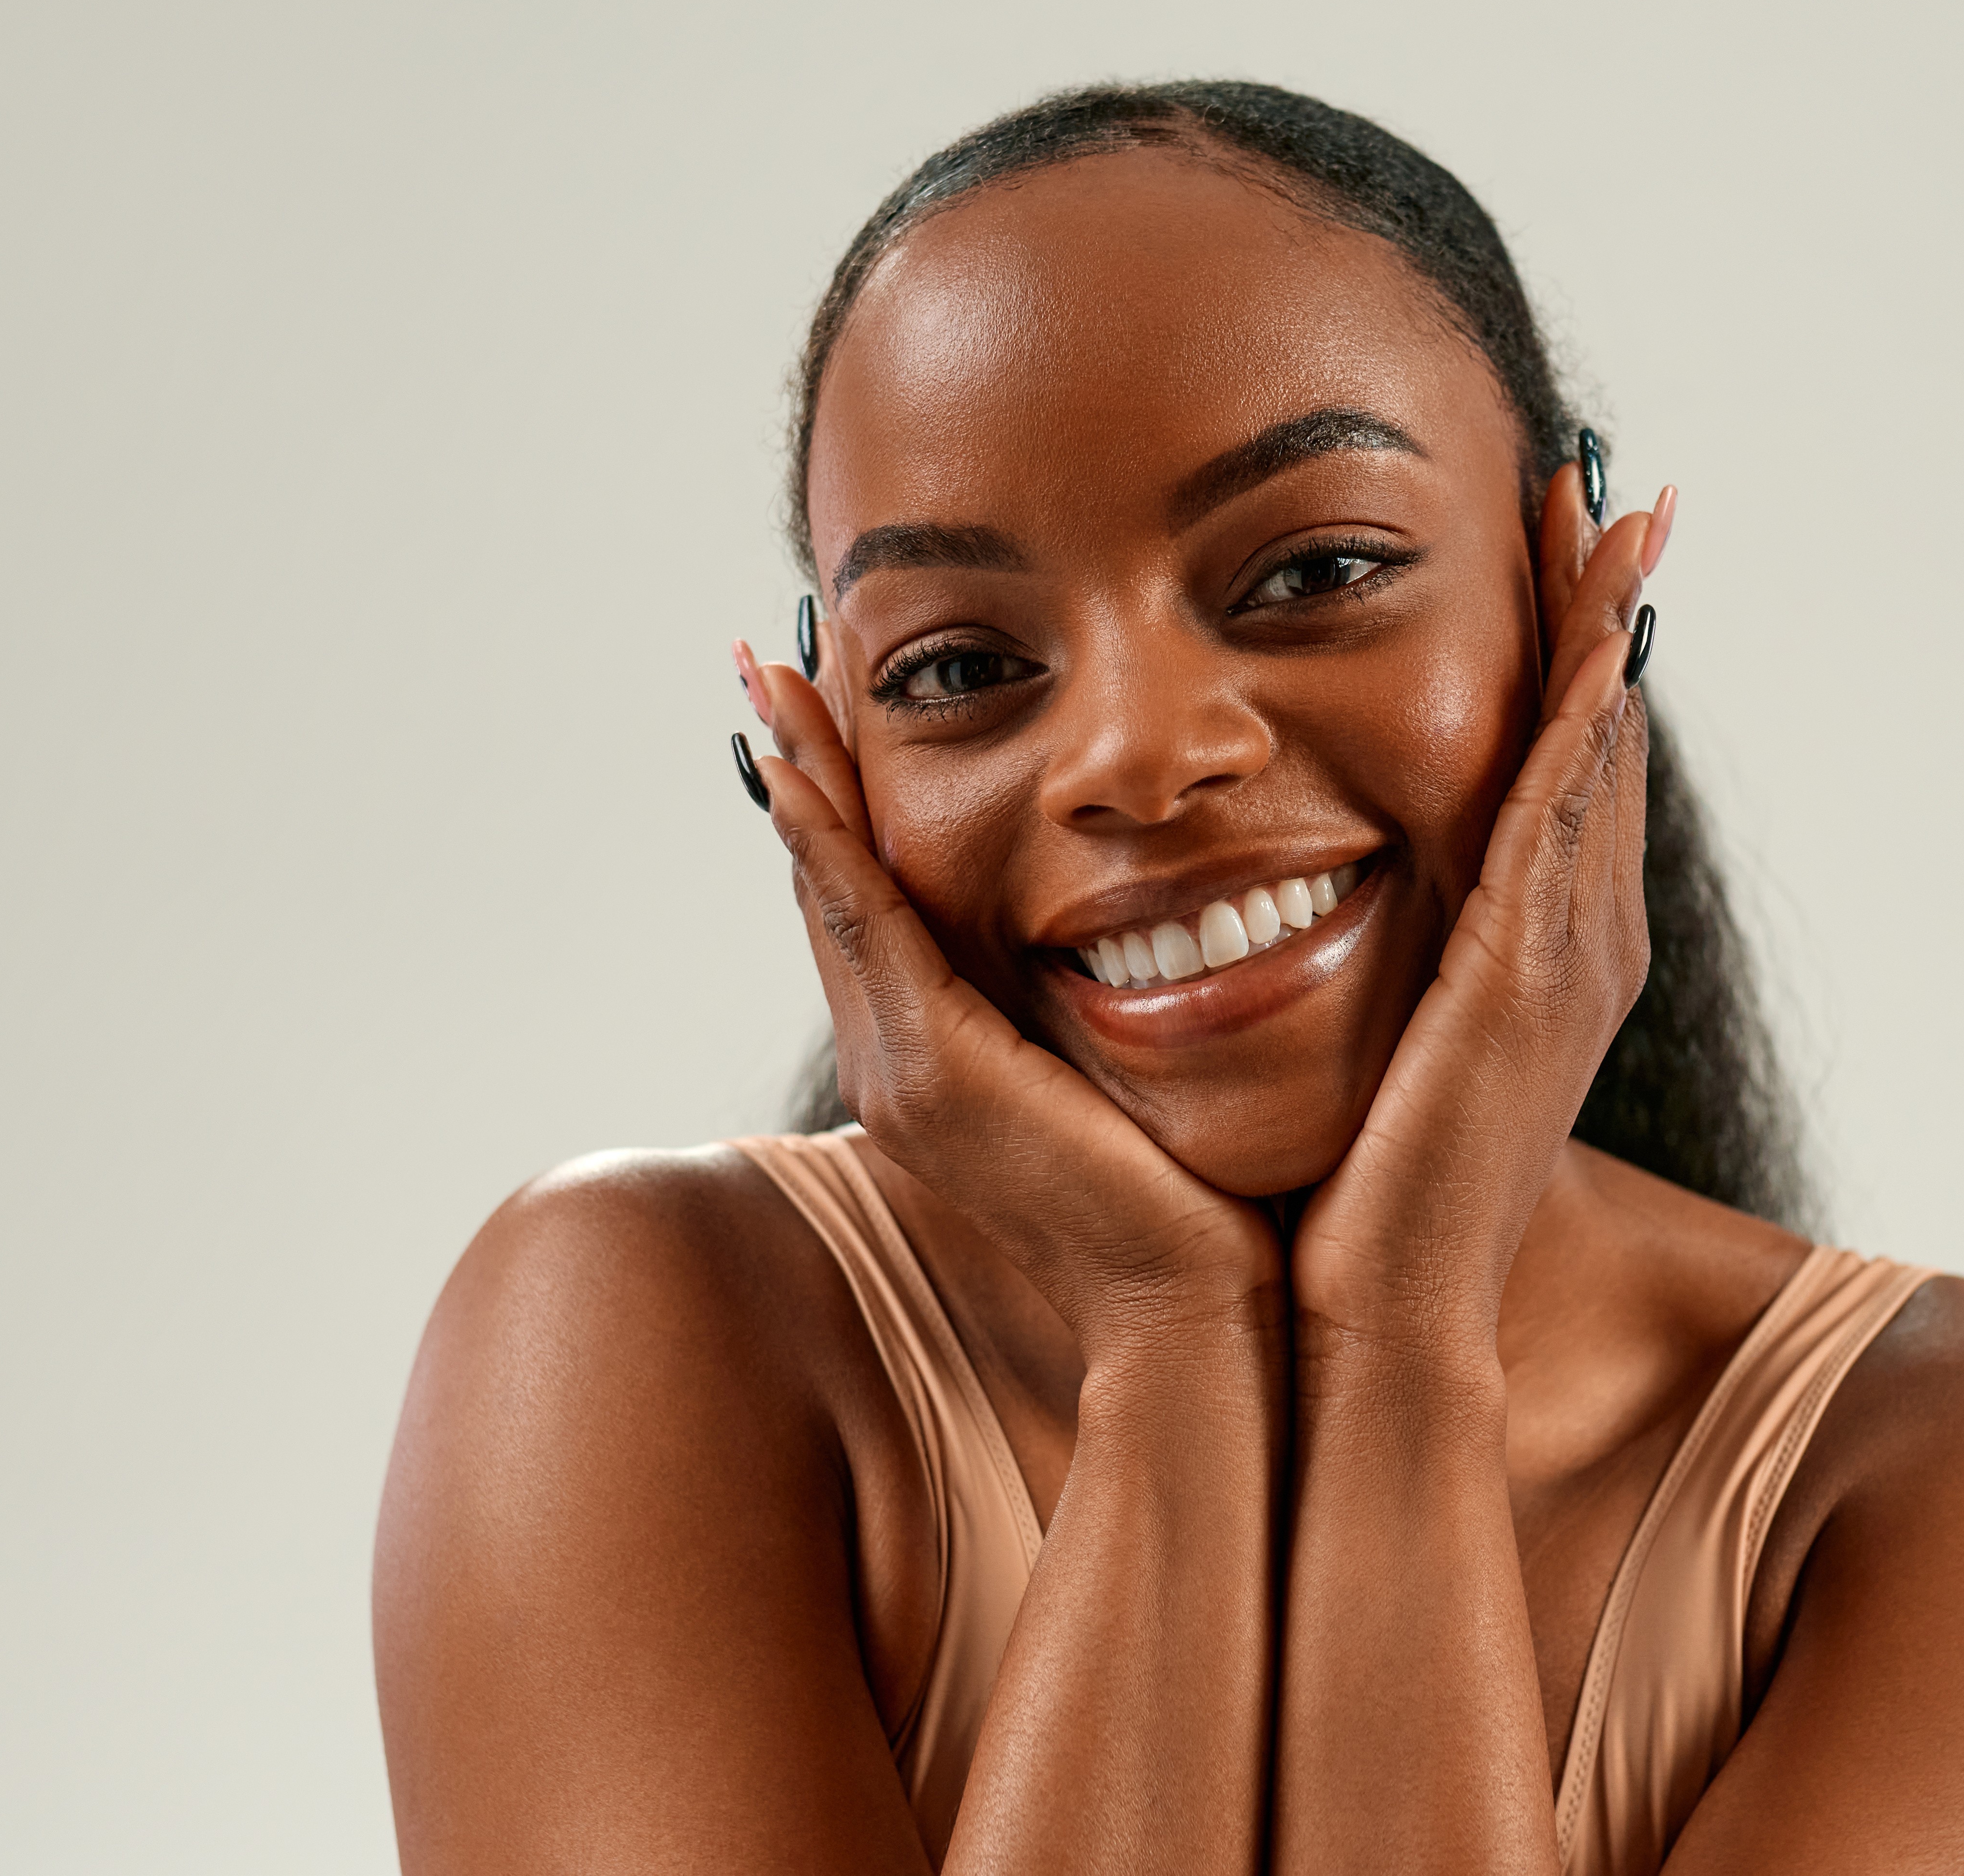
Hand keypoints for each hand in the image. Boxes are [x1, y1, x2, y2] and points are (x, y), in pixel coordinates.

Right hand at [736, 641, 1280, 1365]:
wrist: (1192, 1311)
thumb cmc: (1186, 1198)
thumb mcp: (1120, 1075)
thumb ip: (1096, 1009)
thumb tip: (1139, 935)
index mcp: (937, 1063)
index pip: (875, 902)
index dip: (844, 800)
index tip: (832, 698)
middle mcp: (896, 1066)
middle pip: (830, 882)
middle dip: (802, 764)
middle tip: (771, 651)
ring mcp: (901, 1074)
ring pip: (832, 891)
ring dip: (802, 777)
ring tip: (773, 671)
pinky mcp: (933, 1076)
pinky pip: (868, 930)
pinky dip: (833, 846)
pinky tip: (804, 771)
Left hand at [1289, 464, 1668, 1354]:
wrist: (1372, 1322)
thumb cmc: (1354, 1199)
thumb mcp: (1376, 1043)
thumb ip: (1374, 966)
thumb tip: (1301, 909)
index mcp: (1534, 956)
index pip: (1558, 766)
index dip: (1565, 652)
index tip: (1551, 544)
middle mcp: (1574, 945)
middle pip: (1600, 733)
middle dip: (1602, 604)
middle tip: (1603, 481)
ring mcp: (1566, 961)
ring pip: (1596, 750)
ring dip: (1600, 623)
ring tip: (1602, 506)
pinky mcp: (1529, 981)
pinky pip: (1565, 816)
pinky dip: (1580, 717)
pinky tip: (1589, 631)